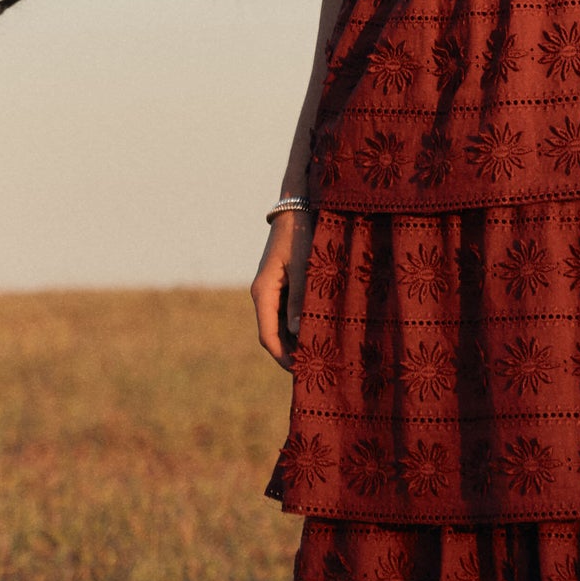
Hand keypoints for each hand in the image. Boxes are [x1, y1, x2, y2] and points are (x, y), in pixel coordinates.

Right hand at [251, 208, 315, 368]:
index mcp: (263, 292)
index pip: (268, 335)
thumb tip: (298, 333)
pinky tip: (315, 334)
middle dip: (289, 353)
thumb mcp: (303, 267)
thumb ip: (301, 300)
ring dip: (294, 341)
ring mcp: (272, 290)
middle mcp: (264, 294)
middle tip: (311, 373)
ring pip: (280, 325)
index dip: (282, 356)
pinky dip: (298, 326)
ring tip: (316, 358)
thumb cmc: (301, 234)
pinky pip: (287, 313)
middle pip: (273, 334)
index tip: (298, 372)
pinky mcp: (283, 285)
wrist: (298, 208)